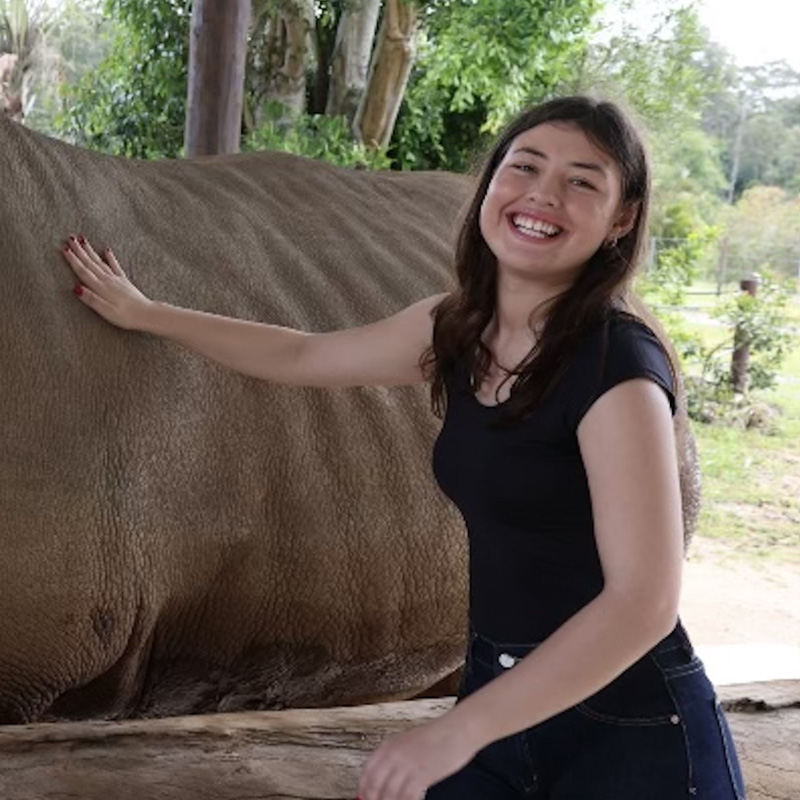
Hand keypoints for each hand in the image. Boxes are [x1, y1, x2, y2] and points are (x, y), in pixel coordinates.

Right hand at [61, 235, 151, 329]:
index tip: (64, 248)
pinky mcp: (124, 281)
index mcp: (101, 288)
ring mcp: (116, 279)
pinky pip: (115, 266)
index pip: (83, 271)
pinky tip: (107, 249)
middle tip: (69, 237)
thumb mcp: (106, 311)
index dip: (73, 260)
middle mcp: (108, 280)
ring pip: (100, 261)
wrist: (147, 314)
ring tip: (82, 239)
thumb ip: (91, 299)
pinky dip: (110, 257)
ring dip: (90, 250)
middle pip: (90, 263)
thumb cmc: (126, 316)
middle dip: (79, 250)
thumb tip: (76, 288)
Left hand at [357, 716, 478, 799]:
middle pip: (374, 787)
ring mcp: (407, 765)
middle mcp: (394, 755)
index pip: (367, 773)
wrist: (457, 730)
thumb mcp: (409, 742)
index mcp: (389, 745)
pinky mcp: (422, 775)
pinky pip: (407, 797)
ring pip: (389, 795)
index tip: (365, 798)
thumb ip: (395, 757)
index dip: (364, 791)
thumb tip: (384, 778)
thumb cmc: (437, 736)